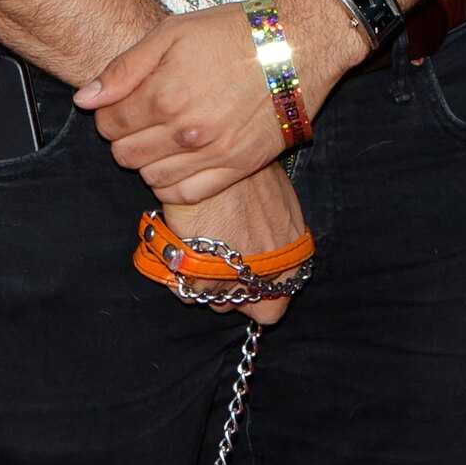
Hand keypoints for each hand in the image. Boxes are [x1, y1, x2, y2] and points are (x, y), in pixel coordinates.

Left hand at [78, 0, 358, 208]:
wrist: (298, 46)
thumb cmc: (234, 32)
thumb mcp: (173, 33)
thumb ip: (125, 68)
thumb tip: (86, 99)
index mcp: (164, 94)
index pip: (109, 124)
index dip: (108, 114)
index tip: (122, 104)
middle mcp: (186, 131)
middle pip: (125, 155)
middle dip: (124, 138)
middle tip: (141, 121)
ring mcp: (212, 153)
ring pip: (151, 178)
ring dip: (146, 162)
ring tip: (161, 139)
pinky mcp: (237, 167)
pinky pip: (186, 194)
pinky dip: (172, 184)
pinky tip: (178, 161)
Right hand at [161, 161, 308, 328]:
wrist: (212, 158)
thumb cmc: (245, 173)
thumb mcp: (276, 198)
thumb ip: (275, 231)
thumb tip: (267, 239)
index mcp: (289, 258)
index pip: (275, 306)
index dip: (254, 294)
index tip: (240, 279)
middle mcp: (264, 274)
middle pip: (237, 304)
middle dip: (222, 288)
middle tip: (211, 258)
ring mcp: (230, 277)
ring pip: (208, 299)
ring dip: (198, 279)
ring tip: (193, 247)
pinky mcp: (198, 274)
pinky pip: (183, 289)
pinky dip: (176, 272)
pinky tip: (178, 245)